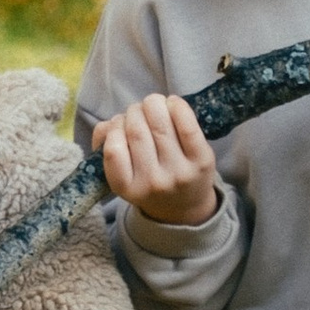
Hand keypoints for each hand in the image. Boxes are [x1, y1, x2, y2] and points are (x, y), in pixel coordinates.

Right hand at [97, 92, 220, 229]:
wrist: (186, 205)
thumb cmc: (149, 181)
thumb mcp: (123, 174)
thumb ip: (108, 146)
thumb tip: (109, 124)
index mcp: (127, 188)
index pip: (113, 149)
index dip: (114, 127)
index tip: (120, 124)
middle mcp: (152, 183)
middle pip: (136, 130)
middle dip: (134, 112)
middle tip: (138, 112)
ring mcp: (179, 172)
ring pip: (159, 123)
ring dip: (153, 104)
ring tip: (153, 106)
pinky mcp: (201, 161)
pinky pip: (187, 125)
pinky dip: (177, 106)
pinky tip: (172, 104)